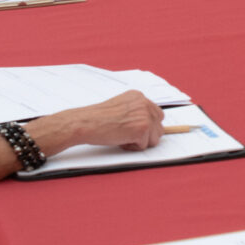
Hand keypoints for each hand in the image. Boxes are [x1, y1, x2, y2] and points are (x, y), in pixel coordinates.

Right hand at [36, 89, 164, 154]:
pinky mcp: (142, 129)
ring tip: (122, 136)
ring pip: (154, 138)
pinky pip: (144, 146)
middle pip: (159, 127)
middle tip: (127, 135)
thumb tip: (150, 126)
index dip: (148, 126)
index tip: (134, 130)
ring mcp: (144, 116)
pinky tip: (119, 140)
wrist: (85, 123)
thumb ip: (135, 112)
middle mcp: (144, 103)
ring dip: (140, 142)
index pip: (157, 114)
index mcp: (139, 97)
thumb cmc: (97, 118)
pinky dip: (132, 147)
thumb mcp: (120, 108)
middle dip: (146, 135)